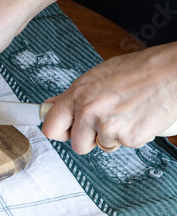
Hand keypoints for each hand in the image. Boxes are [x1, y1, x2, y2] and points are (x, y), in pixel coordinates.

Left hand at [41, 41, 176, 153]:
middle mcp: (89, 111)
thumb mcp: (96, 77)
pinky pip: (124, 145)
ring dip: (113, 135)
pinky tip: (138, 117)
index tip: (64, 131)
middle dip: (89, 138)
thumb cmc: (138, 70)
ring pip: (102, 146)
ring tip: (126, 113)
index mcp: (78, 94)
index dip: (59, 132)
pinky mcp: (129, 138)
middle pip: (77, 145)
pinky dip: (132, 136)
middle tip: (104, 121)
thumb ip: (72, 96)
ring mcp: (108, 126)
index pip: (51, 127)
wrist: (171, 72)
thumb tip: (50, 106)